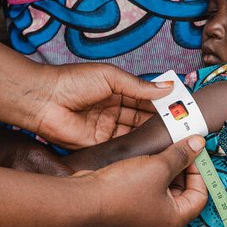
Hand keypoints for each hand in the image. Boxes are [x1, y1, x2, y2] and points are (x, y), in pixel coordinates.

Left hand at [26, 62, 170, 148]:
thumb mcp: (110, 77)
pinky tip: (150, 149)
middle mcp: (113, 110)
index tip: (181, 108)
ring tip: (172, 138)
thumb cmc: (72, 81)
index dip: (162, 103)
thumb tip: (167, 87)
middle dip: (160, 122)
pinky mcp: (98, 144)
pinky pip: (120, 147)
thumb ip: (139, 86)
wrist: (43, 99)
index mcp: (116, 90)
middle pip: (142, 118)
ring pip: (134, 133)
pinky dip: (135, 148)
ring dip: (150, 136)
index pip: (145, 98)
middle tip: (182, 127)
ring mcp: (106, 128)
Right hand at [86, 136, 207, 226]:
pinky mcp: (131, 206)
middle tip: (181, 146)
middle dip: (184, 168)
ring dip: (167, 168)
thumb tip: (198, 144)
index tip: (195, 151)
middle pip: (185, 192)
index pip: (200, 195)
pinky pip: (150, 188)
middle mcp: (162, 220)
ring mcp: (145, 214)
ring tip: (164, 148)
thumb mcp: (158, 167)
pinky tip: (148, 157)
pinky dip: (152, 172)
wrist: (87, 199)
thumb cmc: (123, 190)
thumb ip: (180, 155)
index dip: (201, 171)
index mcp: (175, 218)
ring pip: (166, 188)